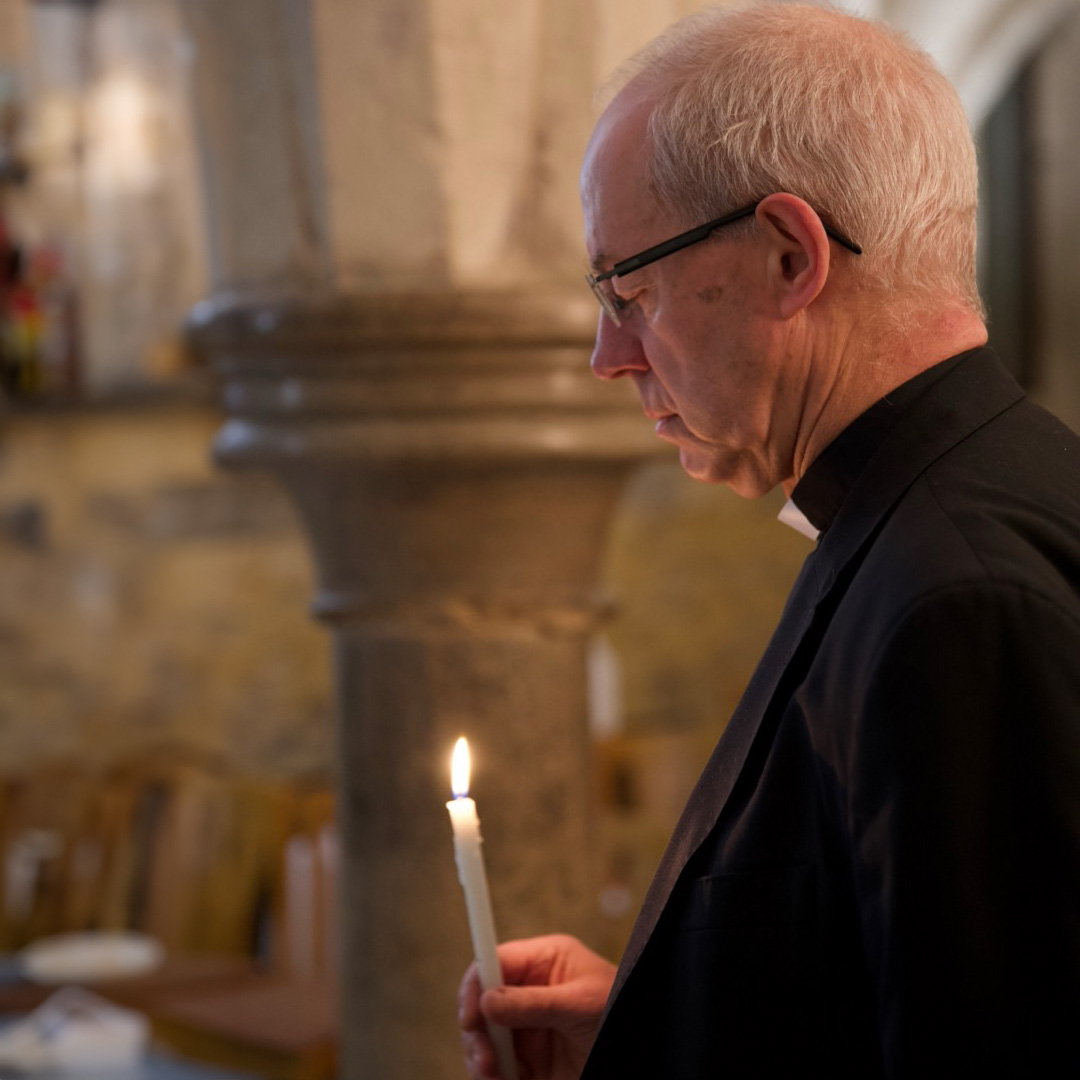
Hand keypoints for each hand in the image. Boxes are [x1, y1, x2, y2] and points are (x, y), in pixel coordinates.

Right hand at [458, 933, 615, 1079]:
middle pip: (481, 1001)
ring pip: (482, 1036)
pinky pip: (495, 1065)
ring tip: (494, 1076)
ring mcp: (526, 1024)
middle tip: (486, 1060)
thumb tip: (488, 1000)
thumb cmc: (619, 1015)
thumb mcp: (581, 1005)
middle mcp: (530, 989)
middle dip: (476, 1030)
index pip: (495, 961)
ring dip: (480, 1058)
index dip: (476, 985)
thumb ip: (534, 1003)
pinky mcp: (527, 1058)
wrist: (641, 1057)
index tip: (471, 1017)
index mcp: (545, 961)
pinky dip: (491, 1076)